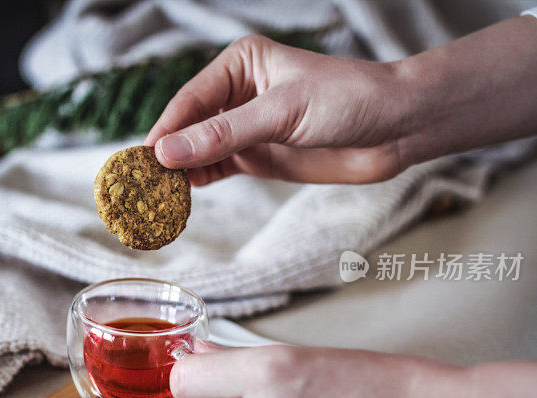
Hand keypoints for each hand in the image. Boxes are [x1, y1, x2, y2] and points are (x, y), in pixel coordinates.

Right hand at [145, 35, 407, 185]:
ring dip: (178, 171)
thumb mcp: (283, 112)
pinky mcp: (256, 156)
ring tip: (154, 195)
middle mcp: (236, 93)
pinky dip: (198, 182)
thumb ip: (225, 134)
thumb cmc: (348, 100)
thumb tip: (168, 153)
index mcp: (240, 64)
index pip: (191, 100)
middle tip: (140, 183)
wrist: (396, 128)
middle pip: (188, 125)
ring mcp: (245, 127)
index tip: (143, 159)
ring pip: (198, 150)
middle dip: (166, 153)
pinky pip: (216, 168)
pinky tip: (181, 196)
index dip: (166, 130)